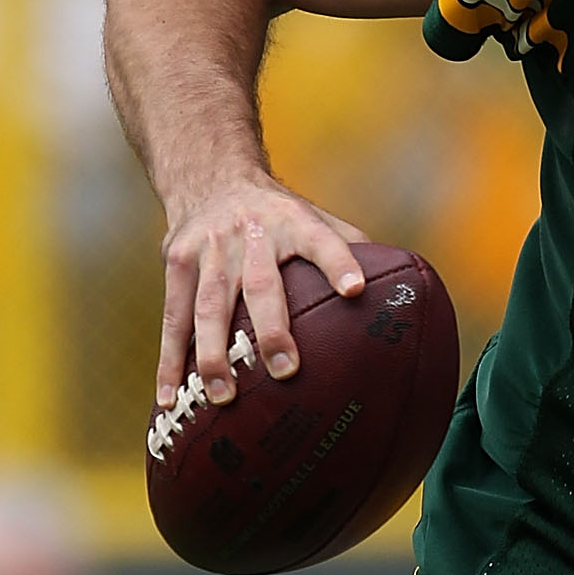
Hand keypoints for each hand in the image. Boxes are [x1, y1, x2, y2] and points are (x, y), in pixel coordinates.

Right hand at [157, 176, 368, 407]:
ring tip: (223, 396)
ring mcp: (210, 248)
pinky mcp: (177, 262)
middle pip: (262, 286)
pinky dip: (170, 360)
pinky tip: (171, 398)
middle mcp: (251, 234)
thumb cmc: (277, 214)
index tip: (355, 291)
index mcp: (294, 223)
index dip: (339, 263)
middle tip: (285, 371)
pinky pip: (174, 317)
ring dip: (214, 353)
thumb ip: (351, 249)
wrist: (210, 176)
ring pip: (210, 306)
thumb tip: (404, 291)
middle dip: (272, 329)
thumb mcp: (314, 217)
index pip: (322, 241)